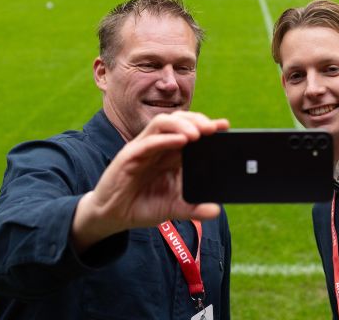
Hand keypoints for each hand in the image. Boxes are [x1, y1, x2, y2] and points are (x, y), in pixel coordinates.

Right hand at [71, 111, 228, 252]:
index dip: (207, 126)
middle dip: (197, 121)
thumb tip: (216, 210)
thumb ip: (193, 208)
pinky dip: (164, 139)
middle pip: (178, 121)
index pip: (190, 131)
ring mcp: (143, 148)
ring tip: (199, 133)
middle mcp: (158, 146)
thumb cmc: (142, 205)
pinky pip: (148, 142)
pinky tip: (180, 141)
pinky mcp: (128, 156)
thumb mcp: (173, 208)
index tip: (225, 126)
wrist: (112, 216)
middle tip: (214, 129)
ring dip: (182, 125)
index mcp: (170, 154)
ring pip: (162, 123)